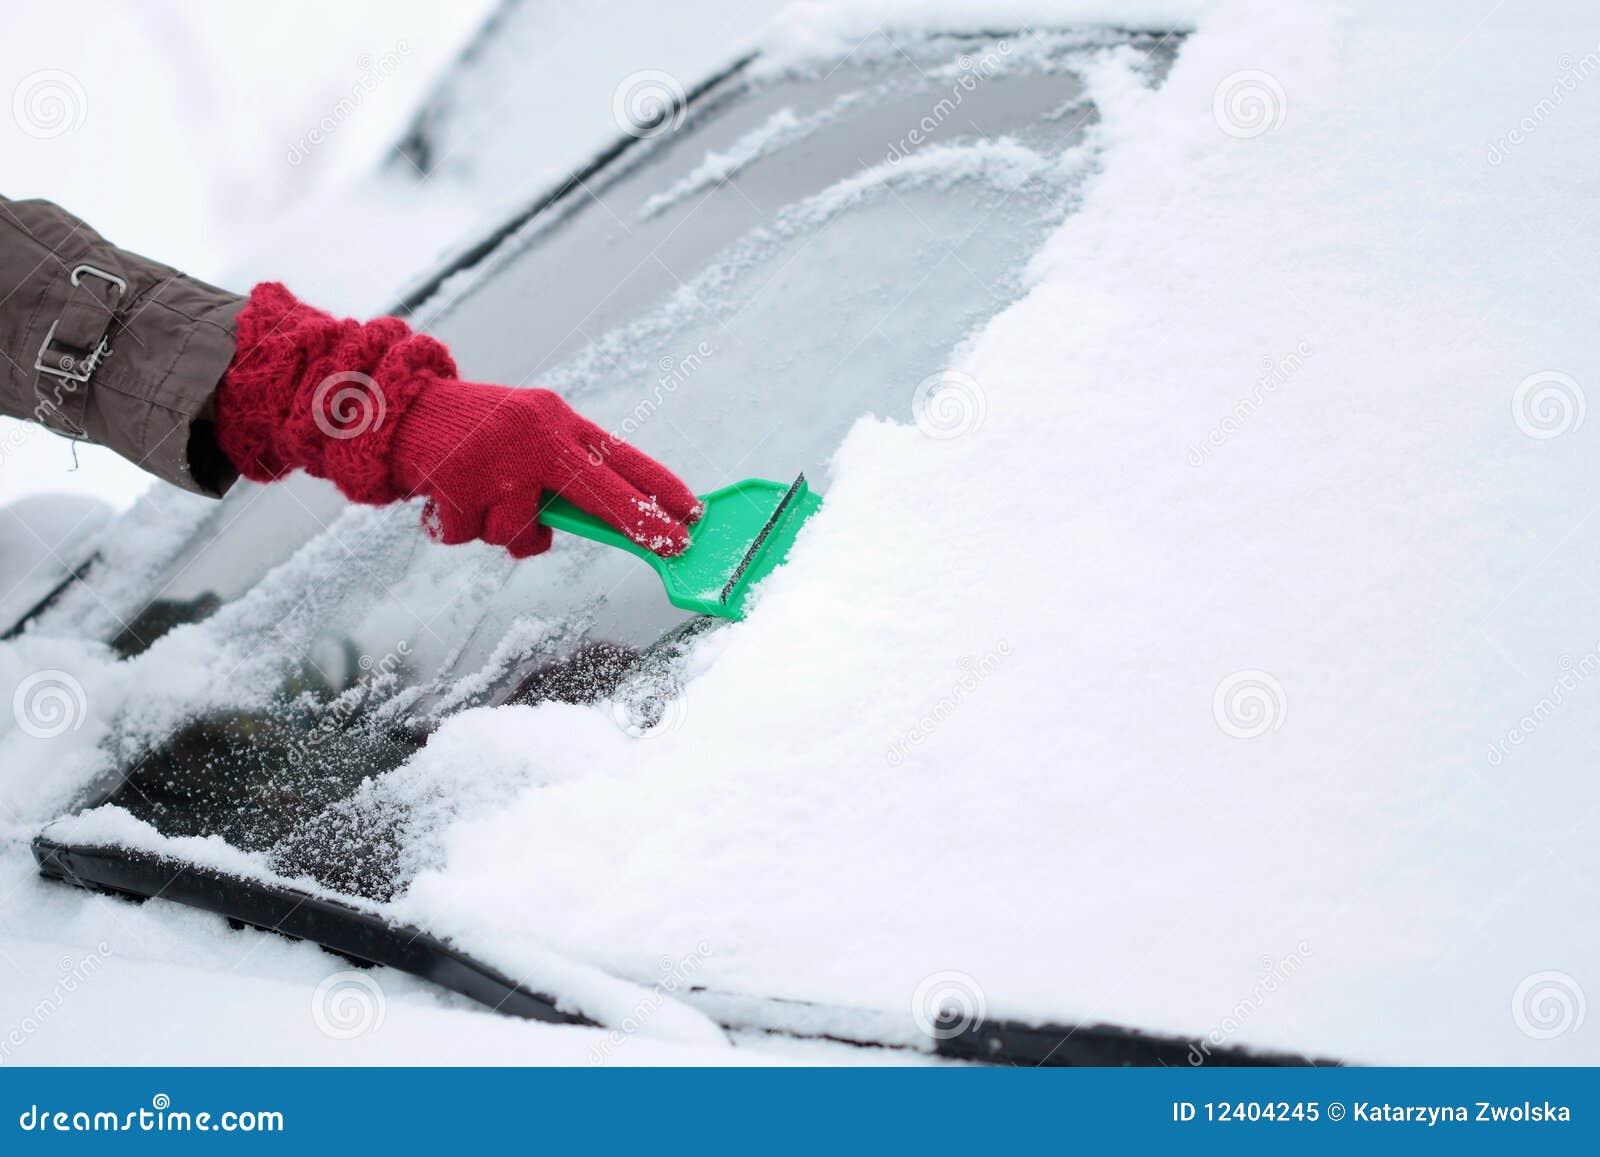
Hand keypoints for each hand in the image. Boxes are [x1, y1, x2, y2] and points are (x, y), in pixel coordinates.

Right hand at [215, 283, 698, 558]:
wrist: (391, 410)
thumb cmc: (465, 436)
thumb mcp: (518, 444)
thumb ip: (550, 482)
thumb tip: (570, 535)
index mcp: (555, 420)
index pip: (621, 457)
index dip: (660, 488)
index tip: (693, 513)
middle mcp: (536, 434)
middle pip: (602, 490)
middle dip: (640, 522)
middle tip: (671, 545)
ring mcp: (499, 459)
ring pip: (521, 531)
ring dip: (496, 529)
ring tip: (473, 498)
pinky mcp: (461, 481)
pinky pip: (472, 535)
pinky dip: (453, 527)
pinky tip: (442, 498)